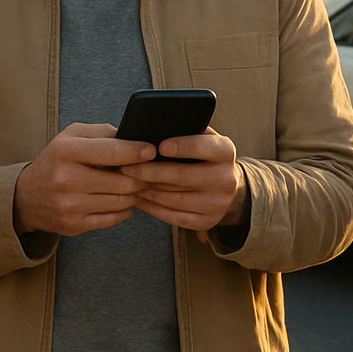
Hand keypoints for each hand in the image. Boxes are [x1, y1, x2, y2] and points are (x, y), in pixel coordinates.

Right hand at [13, 123, 153, 235]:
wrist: (27, 196)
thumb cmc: (56, 160)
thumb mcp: (71, 137)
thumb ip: (102, 132)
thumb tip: (134, 136)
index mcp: (65, 151)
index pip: (111, 152)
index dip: (136, 151)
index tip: (152, 151)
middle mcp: (65, 179)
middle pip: (122, 180)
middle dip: (142, 176)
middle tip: (151, 171)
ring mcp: (69, 205)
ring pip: (121, 201)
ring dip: (134, 193)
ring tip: (138, 184)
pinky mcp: (74, 225)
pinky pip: (112, 218)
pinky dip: (124, 209)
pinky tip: (124, 200)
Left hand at [119, 127, 243, 232]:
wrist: (225, 185)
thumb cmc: (203, 155)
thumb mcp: (202, 137)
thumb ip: (184, 131)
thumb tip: (152, 130)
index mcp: (225, 152)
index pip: (202, 147)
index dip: (180, 147)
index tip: (157, 147)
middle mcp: (226, 179)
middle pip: (183, 177)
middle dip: (150, 172)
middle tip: (126, 168)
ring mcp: (217, 203)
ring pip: (174, 198)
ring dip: (147, 191)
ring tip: (128, 182)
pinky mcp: (206, 221)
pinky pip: (174, 217)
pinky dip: (153, 208)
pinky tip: (139, 199)